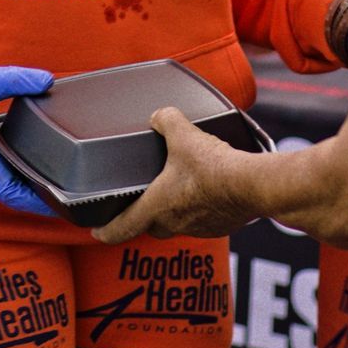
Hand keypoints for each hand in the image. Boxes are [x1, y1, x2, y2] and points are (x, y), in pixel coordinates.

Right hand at [0, 65, 54, 215]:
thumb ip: (15, 80)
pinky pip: (2, 174)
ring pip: (8, 185)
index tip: (59, 202)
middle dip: (40, 197)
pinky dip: (20, 175)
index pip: (11, 192)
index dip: (36, 201)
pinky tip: (36, 165)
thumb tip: (47, 79)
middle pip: (14, 194)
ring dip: (30, 187)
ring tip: (59, 182)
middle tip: (69, 194)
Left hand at [92, 107, 257, 244]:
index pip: (122, 228)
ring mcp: (198, 228)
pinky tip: (208, 191)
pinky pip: (203, 221)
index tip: (97, 232)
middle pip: (150, 226)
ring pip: (178, 225)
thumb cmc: (213, 168)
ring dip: (175, 212)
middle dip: (144, 216)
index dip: (106, 230)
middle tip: (142, 203)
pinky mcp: (220, 226)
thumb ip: (166, 121)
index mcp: (156, 206)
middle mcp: (174, 223)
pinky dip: (201, 209)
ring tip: (179, 192)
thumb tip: (160, 115)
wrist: (251, 185)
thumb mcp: (183, 135)